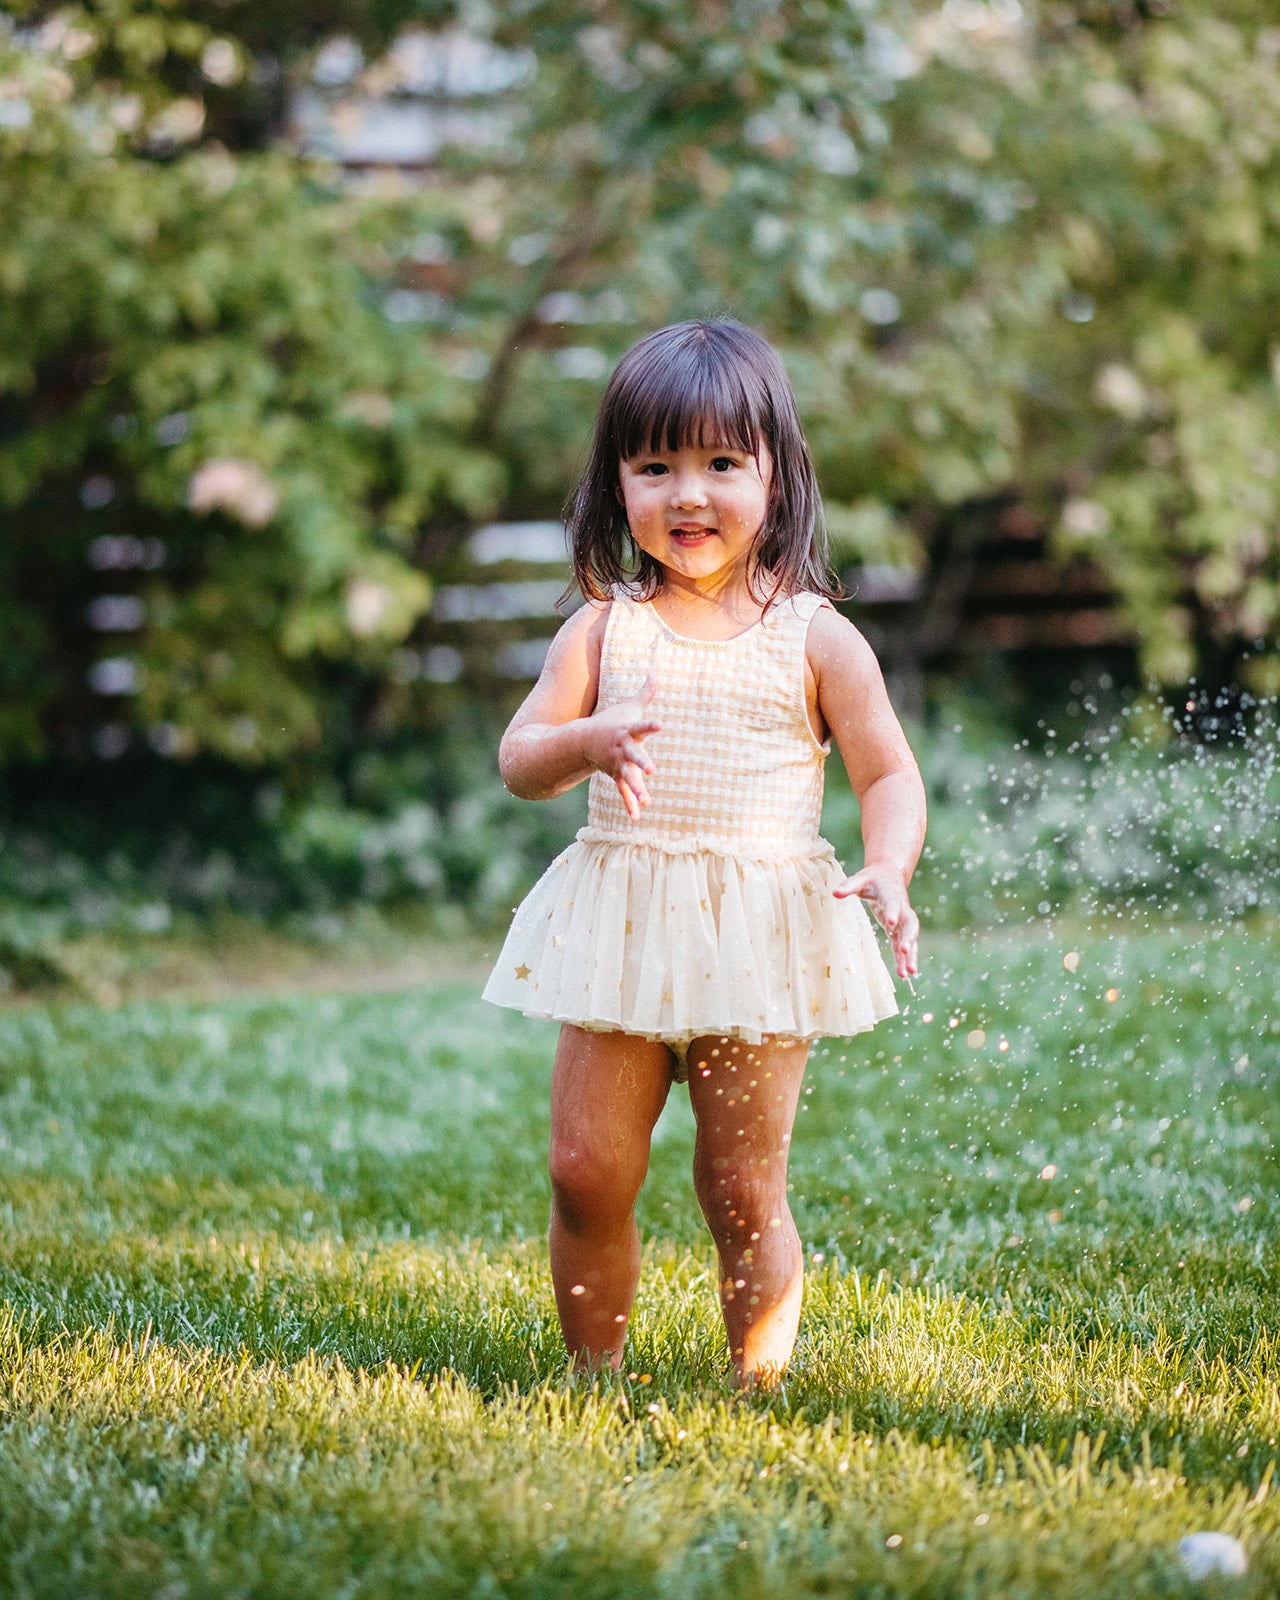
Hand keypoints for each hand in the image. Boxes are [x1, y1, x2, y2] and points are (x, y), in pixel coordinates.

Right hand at [581, 675, 661, 820]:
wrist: (584, 741)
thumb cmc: (612, 722)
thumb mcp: (628, 708)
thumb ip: (644, 694)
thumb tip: (654, 674)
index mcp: (628, 732)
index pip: (642, 726)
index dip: (650, 725)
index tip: (660, 725)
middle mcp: (623, 749)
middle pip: (634, 756)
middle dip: (641, 763)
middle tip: (651, 770)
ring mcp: (618, 764)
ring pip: (628, 778)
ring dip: (636, 789)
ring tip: (646, 801)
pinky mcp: (616, 777)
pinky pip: (624, 792)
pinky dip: (630, 804)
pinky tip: (637, 817)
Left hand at [834, 865, 918, 978]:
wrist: (889, 876)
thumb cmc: (872, 878)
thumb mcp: (860, 879)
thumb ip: (848, 886)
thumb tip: (834, 893)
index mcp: (891, 894)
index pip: (894, 904)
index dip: (893, 913)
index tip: (891, 923)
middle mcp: (902, 909)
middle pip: (910, 924)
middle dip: (908, 937)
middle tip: (904, 950)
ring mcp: (903, 921)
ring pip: (910, 938)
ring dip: (910, 954)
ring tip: (909, 972)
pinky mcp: (899, 930)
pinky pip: (903, 945)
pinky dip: (904, 958)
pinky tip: (903, 973)